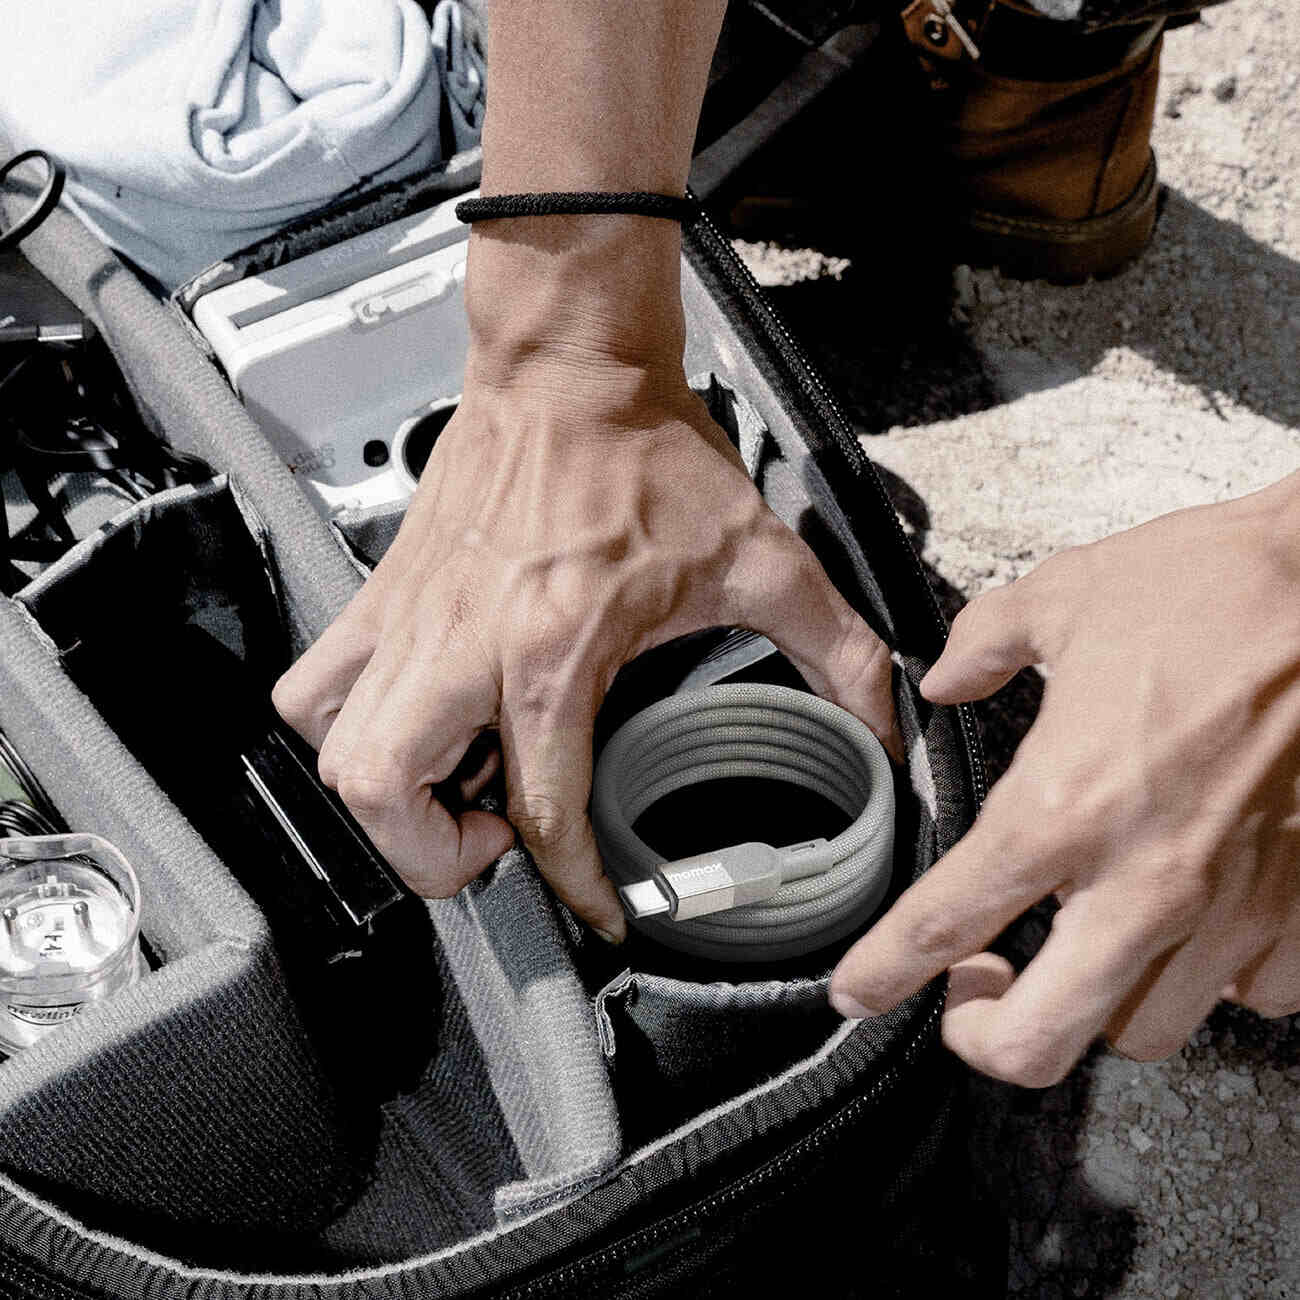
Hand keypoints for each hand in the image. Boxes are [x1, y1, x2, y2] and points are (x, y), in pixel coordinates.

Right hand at [272, 354, 900, 940]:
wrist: (570, 369)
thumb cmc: (647, 452)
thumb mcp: (763, 559)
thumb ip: (836, 650)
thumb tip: (883, 717)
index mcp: (554, 650)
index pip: (537, 808)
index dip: (568, 885)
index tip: (597, 910)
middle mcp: (464, 644)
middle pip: (382, 795)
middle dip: (433, 857)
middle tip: (493, 846)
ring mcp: (411, 620)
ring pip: (328, 746)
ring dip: (379, 799)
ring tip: (448, 792)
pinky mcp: (385, 594)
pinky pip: (316, 683)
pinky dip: (345, 728)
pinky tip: (416, 723)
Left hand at [830, 476, 1299, 1084]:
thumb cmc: (1213, 587)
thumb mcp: (1064, 596)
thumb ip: (981, 645)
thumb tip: (944, 679)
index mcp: (1062, 805)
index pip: (943, 921)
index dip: (882, 971)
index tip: (856, 993)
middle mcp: (1141, 879)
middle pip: (1040, 1040)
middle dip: (985, 1039)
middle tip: (971, 994)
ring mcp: (1230, 908)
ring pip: (1140, 1033)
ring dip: (1091, 1004)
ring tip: (1075, 952)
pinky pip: (1247, 998)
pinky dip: (1207, 982)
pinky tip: (1186, 930)